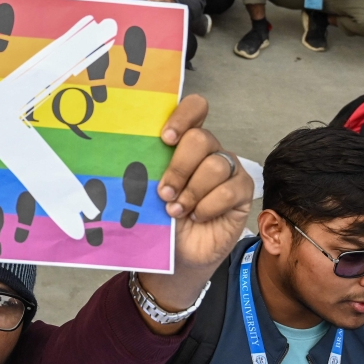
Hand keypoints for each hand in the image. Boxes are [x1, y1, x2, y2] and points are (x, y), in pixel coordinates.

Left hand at [137, 96, 253, 330]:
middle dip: (179, 167)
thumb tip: (121, 156)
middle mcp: (207, 150)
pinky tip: (198, 216)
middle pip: (201, 138)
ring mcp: (227, 169)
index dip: (182, 117)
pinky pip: (231, 188)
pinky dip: (209, 205)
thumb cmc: (160, 218)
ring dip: (192, 191)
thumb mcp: (146, 190)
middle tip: (163, 192)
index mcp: (183, 141)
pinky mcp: (242, 190)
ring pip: (215, 165)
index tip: (165, 138)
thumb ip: (145, 169)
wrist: (177, 254)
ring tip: (176, 210)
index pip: (194, 109)